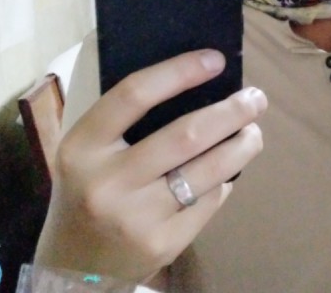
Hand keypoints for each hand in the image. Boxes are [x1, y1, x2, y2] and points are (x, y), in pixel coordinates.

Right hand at [34, 49, 265, 282]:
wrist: (74, 271)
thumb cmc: (87, 193)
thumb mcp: (87, 152)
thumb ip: (126, 119)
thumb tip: (197, 81)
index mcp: (82, 146)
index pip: (134, 94)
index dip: (180, 71)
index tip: (216, 59)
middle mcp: (107, 182)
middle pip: (187, 134)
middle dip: (232, 111)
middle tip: (256, 97)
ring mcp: (137, 217)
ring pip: (209, 168)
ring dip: (243, 144)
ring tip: (254, 131)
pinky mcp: (164, 244)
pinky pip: (210, 200)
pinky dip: (225, 180)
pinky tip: (227, 171)